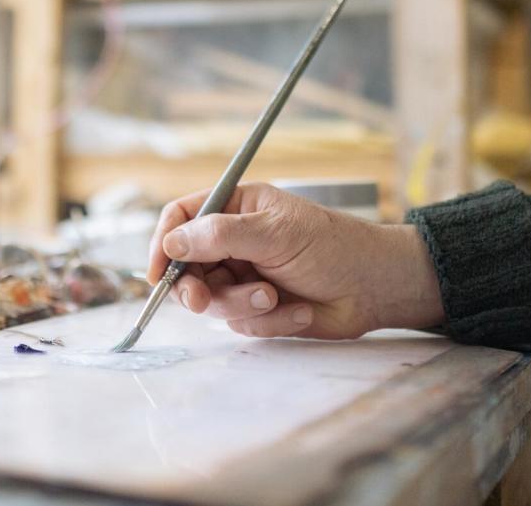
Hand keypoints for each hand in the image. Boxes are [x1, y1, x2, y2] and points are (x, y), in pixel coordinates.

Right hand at [146, 183, 444, 339]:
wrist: (374, 289)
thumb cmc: (333, 247)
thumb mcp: (275, 233)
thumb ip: (221, 236)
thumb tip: (172, 241)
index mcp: (237, 208)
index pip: (182, 218)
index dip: (163, 242)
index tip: (157, 271)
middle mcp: (235, 241)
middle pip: (186, 266)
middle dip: (194, 286)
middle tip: (201, 299)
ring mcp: (245, 276)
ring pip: (212, 300)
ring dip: (242, 304)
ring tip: (275, 296)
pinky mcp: (259, 309)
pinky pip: (240, 323)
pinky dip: (268, 320)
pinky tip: (299, 310)